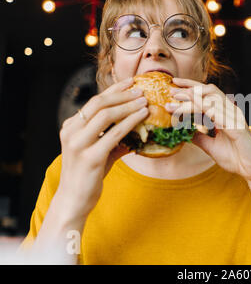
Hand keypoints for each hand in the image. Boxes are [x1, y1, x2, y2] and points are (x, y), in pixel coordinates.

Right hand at [57, 77, 148, 218]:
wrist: (74, 200)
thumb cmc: (88, 175)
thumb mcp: (100, 152)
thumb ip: (114, 139)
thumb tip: (138, 129)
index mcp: (71, 126)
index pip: (95, 101)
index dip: (114, 90)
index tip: (131, 82)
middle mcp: (72, 131)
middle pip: (99, 103)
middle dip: (122, 94)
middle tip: (141, 90)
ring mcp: (79, 144)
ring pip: (106, 115)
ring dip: (128, 106)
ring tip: (145, 101)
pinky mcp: (90, 157)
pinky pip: (114, 134)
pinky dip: (130, 123)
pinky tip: (142, 117)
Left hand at [165, 78, 250, 185]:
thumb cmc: (235, 158)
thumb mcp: (210, 146)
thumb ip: (198, 137)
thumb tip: (183, 131)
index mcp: (225, 114)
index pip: (207, 95)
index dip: (191, 88)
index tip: (173, 87)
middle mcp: (230, 112)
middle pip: (209, 91)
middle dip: (189, 88)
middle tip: (171, 90)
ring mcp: (234, 118)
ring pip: (212, 100)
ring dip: (192, 98)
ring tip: (176, 99)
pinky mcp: (236, 128)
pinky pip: (218, 114)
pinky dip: (204, 108)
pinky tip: (191, 108)